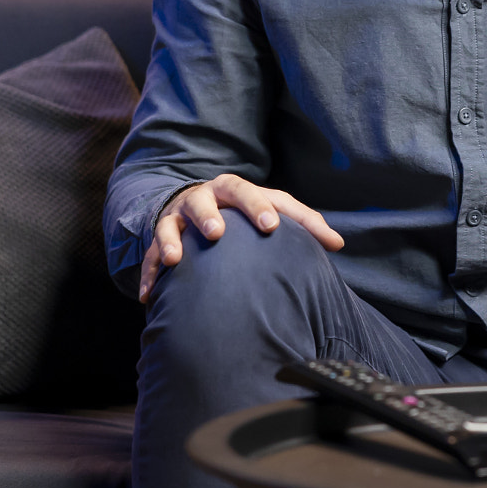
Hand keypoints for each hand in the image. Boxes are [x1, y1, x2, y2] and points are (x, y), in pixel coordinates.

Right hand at [141, 174, 344, 301]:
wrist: (197, 203)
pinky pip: (150, 256)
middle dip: (209, 214)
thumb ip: (304, 223)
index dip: (258, 207)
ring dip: (171, 239)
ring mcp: (178, 217)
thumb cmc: (245, 211)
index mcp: (233, 190)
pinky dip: (149, 275)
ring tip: (175, 258)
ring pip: (171, 223)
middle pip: (204, 200)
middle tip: (217, 232)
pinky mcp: (161, 239)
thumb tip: (338, 244)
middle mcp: (203, 198)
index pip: (247, 192)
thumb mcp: (273, 209)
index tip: (272, 226)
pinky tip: (148, 297)